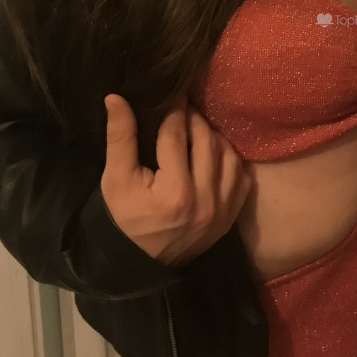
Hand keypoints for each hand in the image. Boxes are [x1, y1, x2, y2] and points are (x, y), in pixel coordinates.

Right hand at [100, 91, 251, 267]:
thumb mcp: (115, 180)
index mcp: (174, 192)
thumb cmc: (125, 219)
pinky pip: (241, 176)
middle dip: (194, 119)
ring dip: (213, 137)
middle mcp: (205, 200)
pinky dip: (229, 159)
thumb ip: (120, 138)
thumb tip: (116, 98)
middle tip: (182, 109)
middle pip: (206, 140)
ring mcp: (223, 209)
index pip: (177, 135)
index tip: (173, 92)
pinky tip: (213, 153)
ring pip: (229, 154)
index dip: (174, 109)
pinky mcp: (232, 215)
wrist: (143, 264)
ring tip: (195, 130)